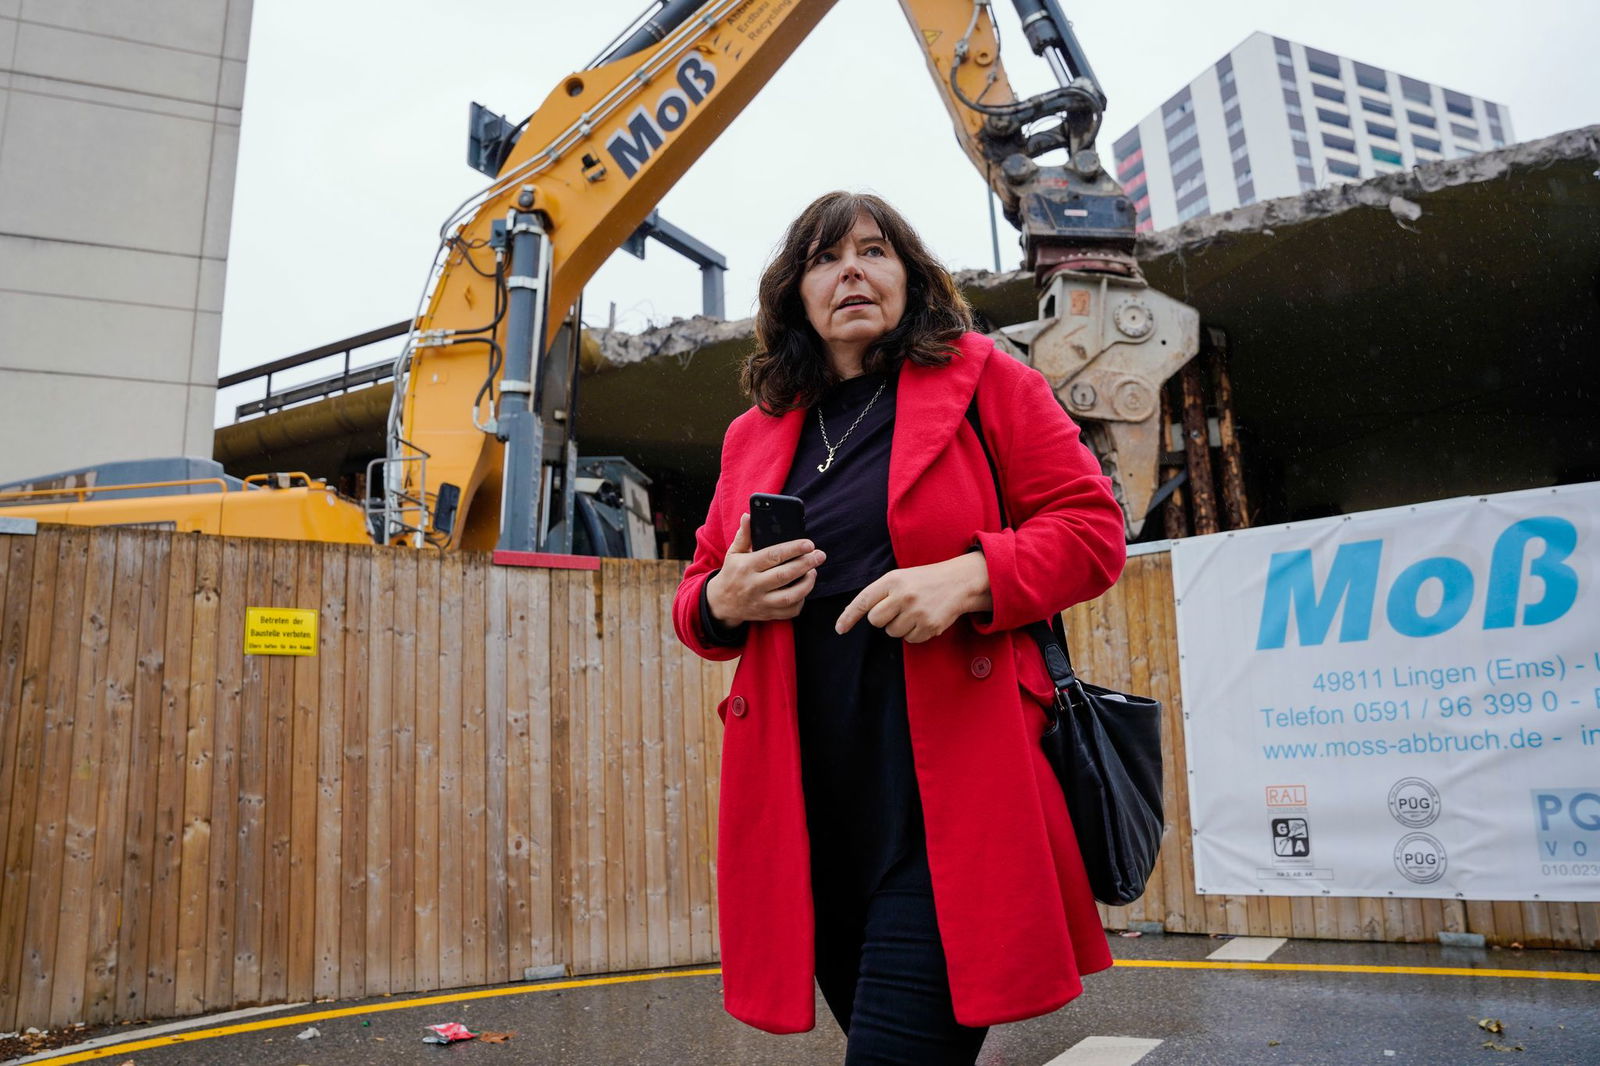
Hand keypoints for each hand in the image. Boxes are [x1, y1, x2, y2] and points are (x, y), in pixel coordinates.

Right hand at [705, 514, 826, 626]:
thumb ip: (744, 535)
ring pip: (789, 596)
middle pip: (784, 575)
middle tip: (820, 555)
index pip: (773, 555)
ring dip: (806, 584)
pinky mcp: (767, 614)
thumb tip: (748, 516)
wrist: (721, 603)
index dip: (793, 549)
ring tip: (813, 572)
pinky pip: (789, 611)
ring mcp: (761, 602)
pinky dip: (801, 601)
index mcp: (746, 566)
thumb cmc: (732, 573)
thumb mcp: (733, 553)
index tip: (809, 544)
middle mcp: (754, 585)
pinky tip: (804, 589)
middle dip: (806, 564)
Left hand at [834, 552, 991, 642]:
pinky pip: (909, 640)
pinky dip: (914, 633)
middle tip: (897, 609)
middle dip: (882, 619)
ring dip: (899, 626)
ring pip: (892, 632)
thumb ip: (880, 593)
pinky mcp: (929, 626)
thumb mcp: (900, 577)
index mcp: (893, 580)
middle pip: (875, 620)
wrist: (958, 582)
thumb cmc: (924, 580)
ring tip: (914, 612)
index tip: (840, 629)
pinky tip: (923, 619)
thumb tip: (856, 613)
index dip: (849, 616)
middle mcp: (904, 596)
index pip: (864, 600)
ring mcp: (917, 612)